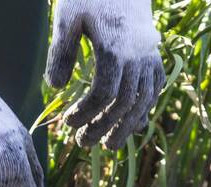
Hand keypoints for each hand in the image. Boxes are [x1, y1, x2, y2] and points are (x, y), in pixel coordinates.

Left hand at [45, 0, 164, 149]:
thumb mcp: (68, 17)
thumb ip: (61, 51)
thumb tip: (55, 87)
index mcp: (115, 48)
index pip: (104, 93)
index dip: (86, 113)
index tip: (68, 122)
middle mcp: (137, 57)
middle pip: (124, 104)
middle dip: (103, 127)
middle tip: (83, 142)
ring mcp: (150, 58)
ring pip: (143, 102)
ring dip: (126, 127)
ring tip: (110, 146)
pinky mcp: (155, 58)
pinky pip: (155, 90)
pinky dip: (144, 110)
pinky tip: (133, 125)